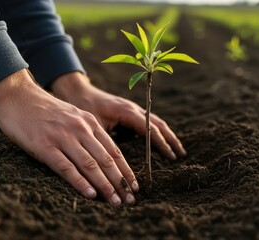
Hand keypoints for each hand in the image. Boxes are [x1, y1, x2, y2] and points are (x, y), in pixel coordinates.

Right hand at [0, 69, 137, 205]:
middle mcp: (80, 129)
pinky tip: (91, 195)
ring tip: (116, 201)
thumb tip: (102, 157)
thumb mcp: (73, 116)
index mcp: (89, 122)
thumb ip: (87, 132)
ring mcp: (63, 137)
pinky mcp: (45, 146)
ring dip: (105, 186)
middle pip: (106, 160)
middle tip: (130, 200)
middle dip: (121, 182)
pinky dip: (80, 182)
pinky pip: (66, 167)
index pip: (114, 151)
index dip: (126, 171)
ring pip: (90, 165)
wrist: (18, 96)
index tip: (134, 187)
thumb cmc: (45, 110)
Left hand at [50, 72, 186, 159]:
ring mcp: (132, 108)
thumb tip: (117, 161)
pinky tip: (162, 140)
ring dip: (168, 135)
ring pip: (156, 121)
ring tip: (177, 149)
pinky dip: (159, 131)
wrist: (77, 91)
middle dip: (171, 139)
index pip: (150, 129)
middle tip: (181, 155)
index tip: (171, 157)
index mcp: (126, 111)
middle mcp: (133, 108)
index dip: (161, 144)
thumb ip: (106, 140)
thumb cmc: (82, 108)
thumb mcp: (93, 126)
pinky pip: (149, 121)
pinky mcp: (129, 110)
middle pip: (158, 124)